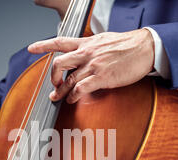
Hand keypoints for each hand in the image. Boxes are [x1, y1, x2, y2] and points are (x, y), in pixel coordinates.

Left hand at [28, 28, 154, 103]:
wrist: (145, 47)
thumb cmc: (128, 45)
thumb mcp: (105, 41)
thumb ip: (91, 48)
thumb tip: (84, 56)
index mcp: (87, 43)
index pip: (60, 42)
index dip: (43, 45)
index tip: (31, 48)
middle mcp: (87, 53)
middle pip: (59, 63)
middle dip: (52, 77)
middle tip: (53, 86)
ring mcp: (93, 65)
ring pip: (68, 80)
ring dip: (61, 91)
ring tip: (59, 98)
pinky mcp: (102, 77)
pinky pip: (81, 88)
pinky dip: (74, 96)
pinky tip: (73, 100)